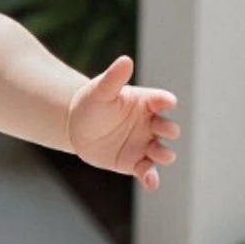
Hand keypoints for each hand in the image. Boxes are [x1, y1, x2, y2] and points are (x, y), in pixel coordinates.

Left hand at [65, 55, 179, 190]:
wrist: (76, 127)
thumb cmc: (91, 103)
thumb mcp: (100, 90)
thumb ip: (114, 78)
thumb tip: (125, 60)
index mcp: (145, 102)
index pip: (161, 100)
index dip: (165, 101)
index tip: (167, 102)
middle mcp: (150, 123)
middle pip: (167, 127)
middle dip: (168, 129)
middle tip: (163, 129)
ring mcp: (144, 144)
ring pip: (161, 151)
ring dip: (164, 154)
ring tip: (162, 155)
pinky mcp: (135, 162)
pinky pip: (147, 171)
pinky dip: (151, 178)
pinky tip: (151, 184)